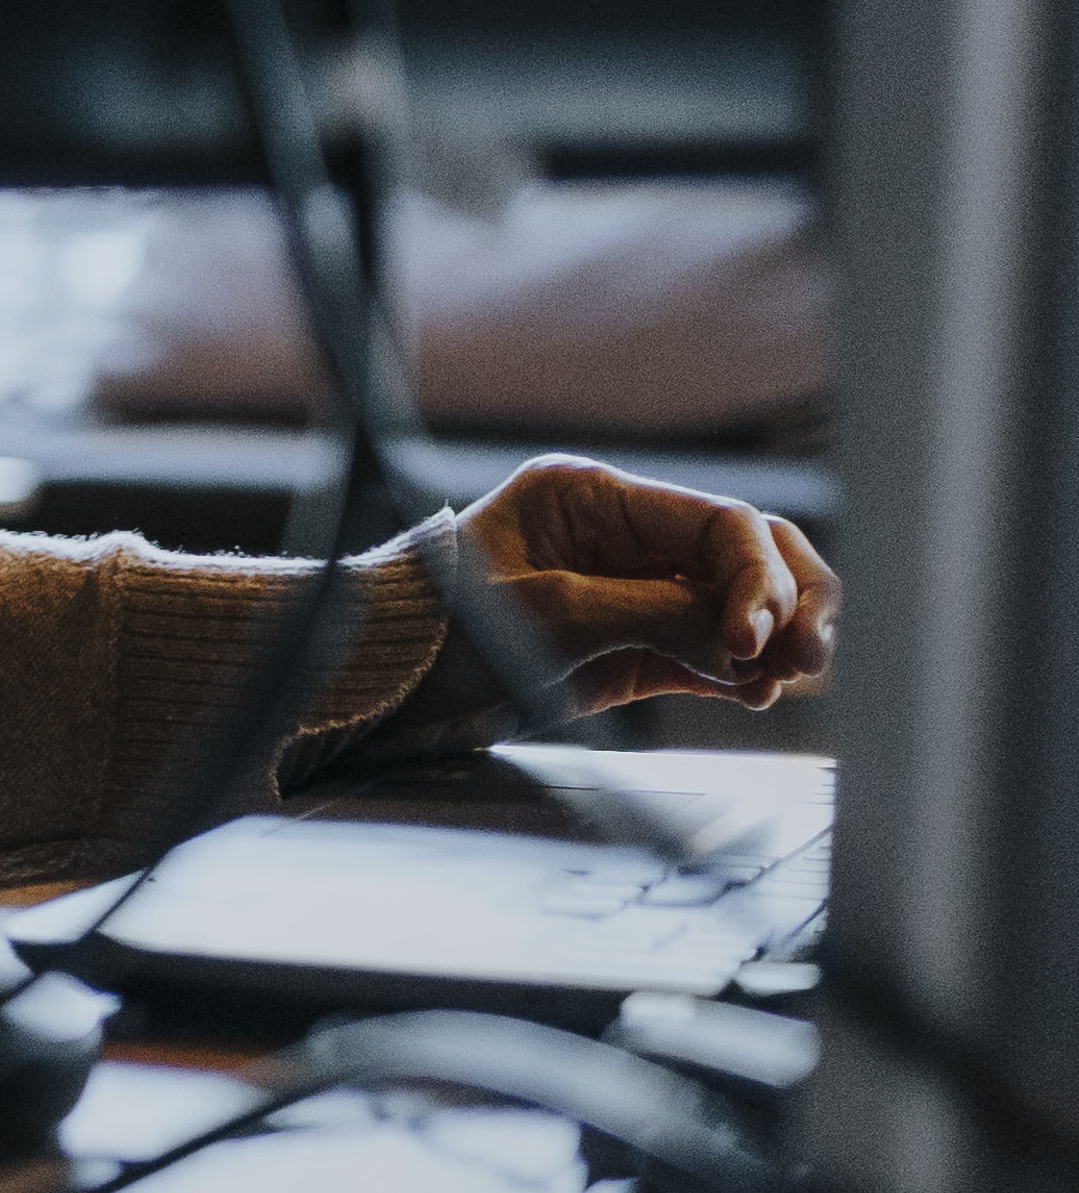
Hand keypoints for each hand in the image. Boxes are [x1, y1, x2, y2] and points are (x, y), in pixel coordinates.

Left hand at [383, 453, 836, 740]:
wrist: (384, 687)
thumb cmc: (440, 632)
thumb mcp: (547, 616)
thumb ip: (652, 615)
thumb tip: (744, 638)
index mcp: (593, 497)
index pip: (719, 521)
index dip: (756, 579)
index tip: (751, 640)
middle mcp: (624, 535)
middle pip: (750, 554)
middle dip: (790, 602)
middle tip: (807, 660)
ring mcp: (635, 591)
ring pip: (745, 604)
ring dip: (778, 640)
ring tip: (780, 682)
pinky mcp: (635, 648)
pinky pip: (715, 651)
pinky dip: (744, 672)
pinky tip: (753, 695)